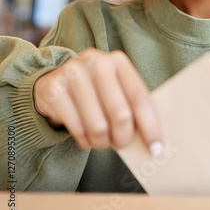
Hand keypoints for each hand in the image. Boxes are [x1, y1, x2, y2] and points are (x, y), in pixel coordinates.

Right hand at [34, 48, 162, 153]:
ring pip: (98, 126)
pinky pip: (77, 129)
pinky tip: (85, 137)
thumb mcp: (116, 87)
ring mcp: (72, 74)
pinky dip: (84, 141)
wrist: (56, 80)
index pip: (139, 97)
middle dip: (124, 137)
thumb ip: (133, 105)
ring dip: (102, 142)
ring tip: (101, 140)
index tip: (156, 148)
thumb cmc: (96, 89)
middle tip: (121, 144)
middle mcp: (96, 62)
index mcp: (118, 61)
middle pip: (120, 114)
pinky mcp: (53, 91)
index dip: (150, 126)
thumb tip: (154, 140)